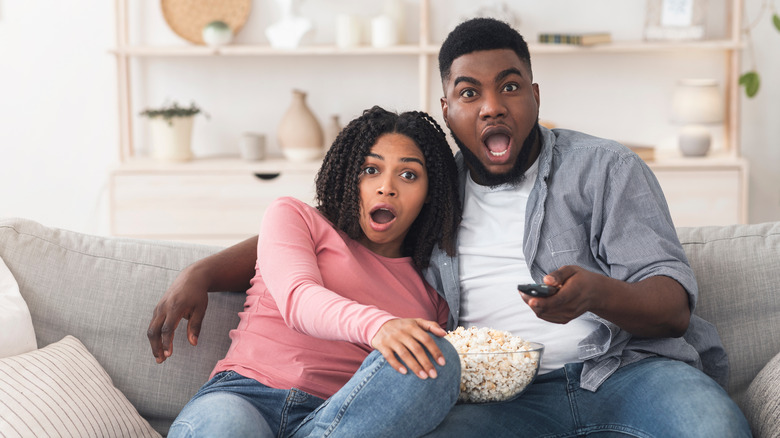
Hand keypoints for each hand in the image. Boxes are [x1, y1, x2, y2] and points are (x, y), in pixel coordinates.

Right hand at [147, 266, 209, 362]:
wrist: (191, 278)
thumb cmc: (198, 295)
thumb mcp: (200, 309)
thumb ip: (195, 326)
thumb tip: (193, 344)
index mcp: (175, 307)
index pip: (167, 328)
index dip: (166, 343)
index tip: (168, 354)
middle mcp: (163, 308)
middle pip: (154, 331)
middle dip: (156, 347)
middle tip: (161, 361)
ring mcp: (159, 307)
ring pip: (151, 329)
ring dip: (154, 344)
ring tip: (159, 357)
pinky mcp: (158, 308)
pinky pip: (153, 324)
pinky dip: (154, 336)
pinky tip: (159, 346)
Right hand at [371, 318, 447, 378]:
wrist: (378, 324)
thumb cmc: (403, 326)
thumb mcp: (416, 321)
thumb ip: (431, 325)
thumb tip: (444, 334)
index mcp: (412, 326)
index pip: (426, 339)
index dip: (435, 351)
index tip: (442, 363)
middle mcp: (402, 332)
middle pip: (416, 349)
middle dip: (426, 363)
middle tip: (434, 375)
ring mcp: (391, 339)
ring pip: (404, 354)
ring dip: (415, 366)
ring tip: (424, 377)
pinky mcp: (382, 346)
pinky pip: (389, 357)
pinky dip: (397, 365)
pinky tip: (405, 373)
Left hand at [521, 266, 690, 336]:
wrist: (597, 294)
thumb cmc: (582, 279)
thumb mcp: (572, 270)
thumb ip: (558, 275)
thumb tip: (545, 281)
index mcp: (574, 293)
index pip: (555, 301)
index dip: (541, 301)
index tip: (529, 297)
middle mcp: (571, 308)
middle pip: (546, 309)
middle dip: (531, 301)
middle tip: (522, 291)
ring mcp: (567, 315)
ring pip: (544, 314)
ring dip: (533, 305)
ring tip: (526, 294)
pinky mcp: (564, 319)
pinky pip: (547, 317)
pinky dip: (539, 309)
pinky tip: (535, 300)